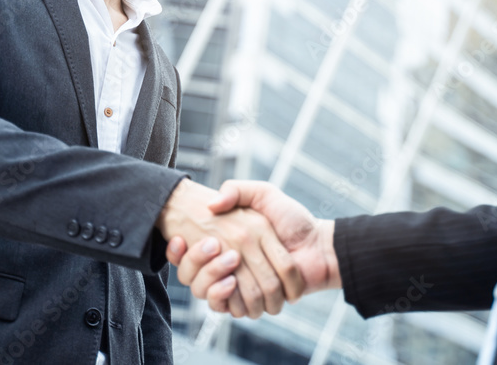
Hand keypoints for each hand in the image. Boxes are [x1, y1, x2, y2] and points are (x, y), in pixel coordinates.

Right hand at [156, 178, 302, 317]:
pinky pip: (224, 307)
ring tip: (227, 262)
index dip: (178, 251)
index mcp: (227, 242)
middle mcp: (228, 265)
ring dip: (212, 279)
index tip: (177, 238)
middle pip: (193, 275)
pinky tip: (230, 281)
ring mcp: (237, 286)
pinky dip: (224, 297)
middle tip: (213, 246)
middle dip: (198, 264)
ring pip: (205, 292)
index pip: (189, 253)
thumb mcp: (264, 194)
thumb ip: (238, 190)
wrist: (319, 247)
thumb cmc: (294, 219)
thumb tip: (211, 204)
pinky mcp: (249, 303)